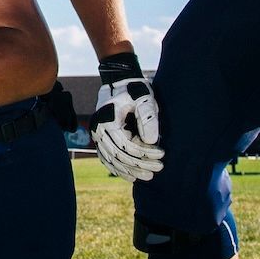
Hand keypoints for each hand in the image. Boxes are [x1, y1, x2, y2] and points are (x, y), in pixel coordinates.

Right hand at [92, 51, 163, 181]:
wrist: (118, 82)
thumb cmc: (134, 89)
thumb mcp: (145, 99)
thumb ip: (148, 118)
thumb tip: (152, 142)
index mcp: (107, 120)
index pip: (127, 146)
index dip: (145, 153)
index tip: (162, 155)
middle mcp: (98, 129)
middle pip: (119, 156)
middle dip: (140, 165)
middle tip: (159, 168)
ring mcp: (97, 135)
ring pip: (112, 160)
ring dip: (130, 171)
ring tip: (148, 176)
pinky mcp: (100, 138)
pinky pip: (106, 158)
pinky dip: (118, 169)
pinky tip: (131, 176)